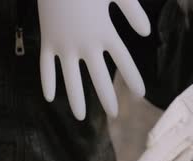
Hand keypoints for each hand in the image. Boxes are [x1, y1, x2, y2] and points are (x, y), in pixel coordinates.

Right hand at [38, 0, 150, 119]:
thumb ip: (133, 12)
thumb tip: (147, 33)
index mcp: (105, 32)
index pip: (124, 61)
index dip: (133, 78)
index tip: (140, 94)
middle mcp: (85, 43)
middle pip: (99, 77)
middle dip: (107, 97)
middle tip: (114, 114)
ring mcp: (64, 44)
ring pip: (70, 79)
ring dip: (75, 99)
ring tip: (80, 117)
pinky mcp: (48, 39)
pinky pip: (46, 66)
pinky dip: (47, 81)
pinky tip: (49, 98)